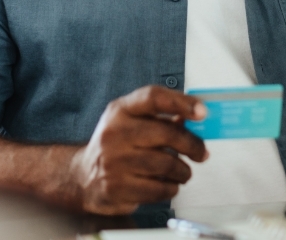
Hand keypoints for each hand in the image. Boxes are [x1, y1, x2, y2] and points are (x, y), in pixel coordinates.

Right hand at [68, 85, 208, 214]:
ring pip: (167, 164)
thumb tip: (192, 117)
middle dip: (192, 145)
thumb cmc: (116, 146)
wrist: (84, 176)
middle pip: (167, 133)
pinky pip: (159, 189)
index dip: (181, 102)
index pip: (153, 97)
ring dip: (183, 171)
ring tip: (183, 172)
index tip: (202, 111)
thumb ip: (160, 118)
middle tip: (201, 152)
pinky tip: (168, 184)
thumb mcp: (132, 123)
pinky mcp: (116, 187)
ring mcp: (113, 161)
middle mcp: (114, 132)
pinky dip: (171, 188)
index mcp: (120, 110)